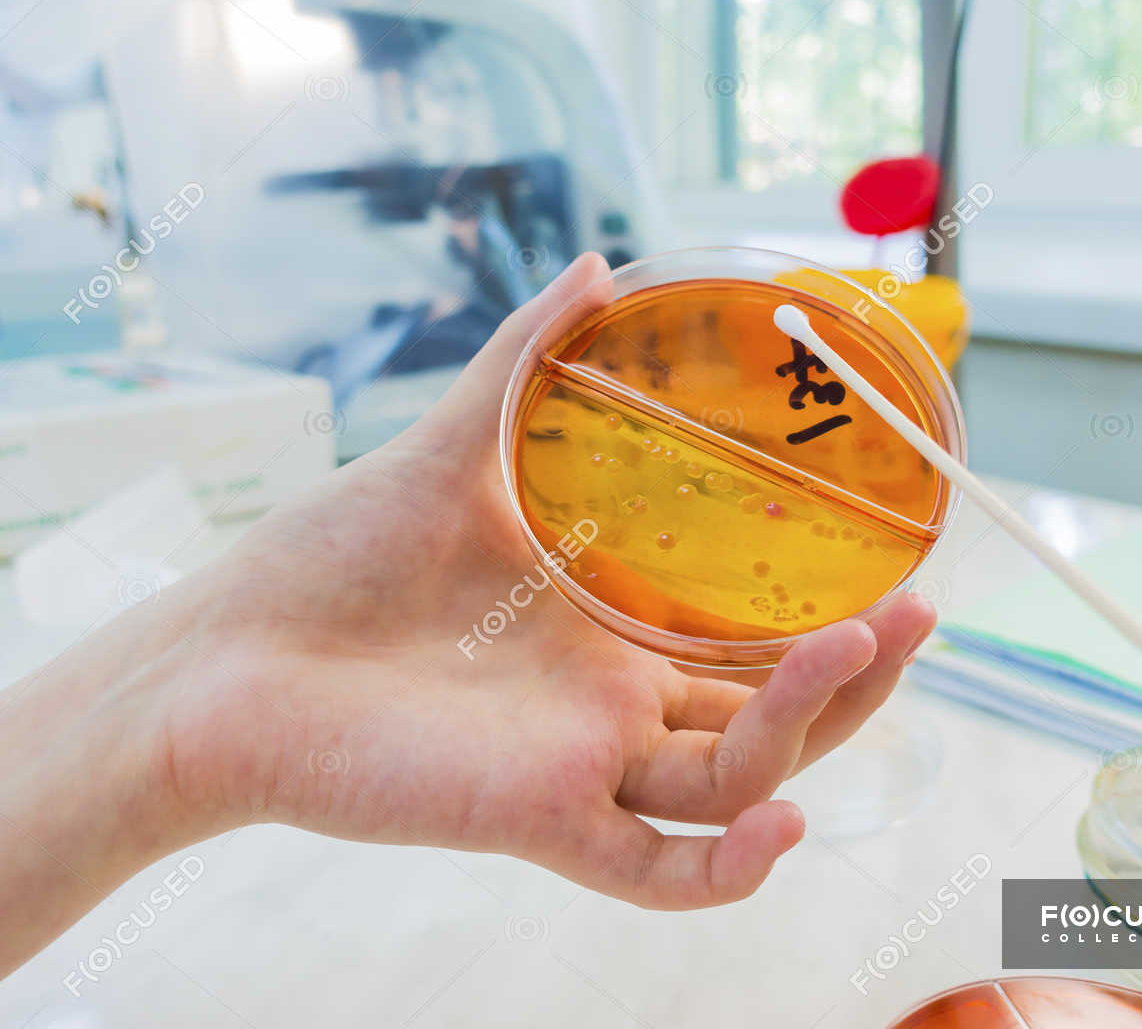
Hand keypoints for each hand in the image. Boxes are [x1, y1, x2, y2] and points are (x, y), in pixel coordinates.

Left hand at [144, 253, 936, 908]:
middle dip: (855, 676)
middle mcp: (610, 708)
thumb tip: (595, 267)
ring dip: (812, 730)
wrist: (221, 656)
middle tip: (920, 610)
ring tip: (864, 648)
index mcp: (606, 635)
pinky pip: (650, 874)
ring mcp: (579, 767)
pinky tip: (782, 829)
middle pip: (769, 719)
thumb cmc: (327, 560)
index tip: (902, 567)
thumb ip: (524, 362)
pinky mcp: (532, 817)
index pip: (750, 645)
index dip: (830, 622)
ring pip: (735, 781)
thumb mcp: (449, 448)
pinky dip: (722, 873)